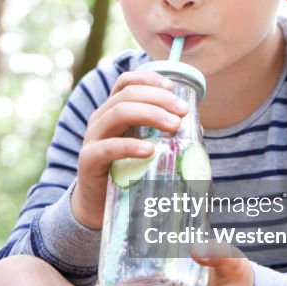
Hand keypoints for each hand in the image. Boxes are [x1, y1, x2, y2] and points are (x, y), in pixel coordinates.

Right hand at [71, 70, 188, 229]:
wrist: (98, 207)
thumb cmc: (125, 173)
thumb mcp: (144, 147)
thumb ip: (165, 135)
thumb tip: (197, 127)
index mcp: (112, 111)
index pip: (126, 83)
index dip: (149, 79)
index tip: (173, 88)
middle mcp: (100, 119)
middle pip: (127, 95)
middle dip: (159, 98)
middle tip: (183, 111)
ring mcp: (92, 139)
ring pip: (118, 113)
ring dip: (150, 114)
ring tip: (174, 125)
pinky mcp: (89, 160)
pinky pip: (108, 148)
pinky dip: (130, 146)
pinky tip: (149, 151)